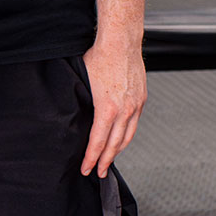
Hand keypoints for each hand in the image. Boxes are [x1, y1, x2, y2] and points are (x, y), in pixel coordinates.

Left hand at [79, 38, 145, 176]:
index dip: (91, 158)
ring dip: (117, 152)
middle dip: (105, 161)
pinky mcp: (141, 100)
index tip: (86, 168)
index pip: (98, 142)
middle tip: (98, 173)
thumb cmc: (100, 57)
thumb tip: (74, 115)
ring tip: (109, 161)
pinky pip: (134, 124)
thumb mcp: (83, 82)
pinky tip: (120, 140)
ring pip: (127, 137)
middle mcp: (124, 111)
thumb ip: (82, 102)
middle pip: (114, 145)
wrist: (121, 42)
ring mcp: (135, 106)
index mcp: (107, 109)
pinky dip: (126, 136)